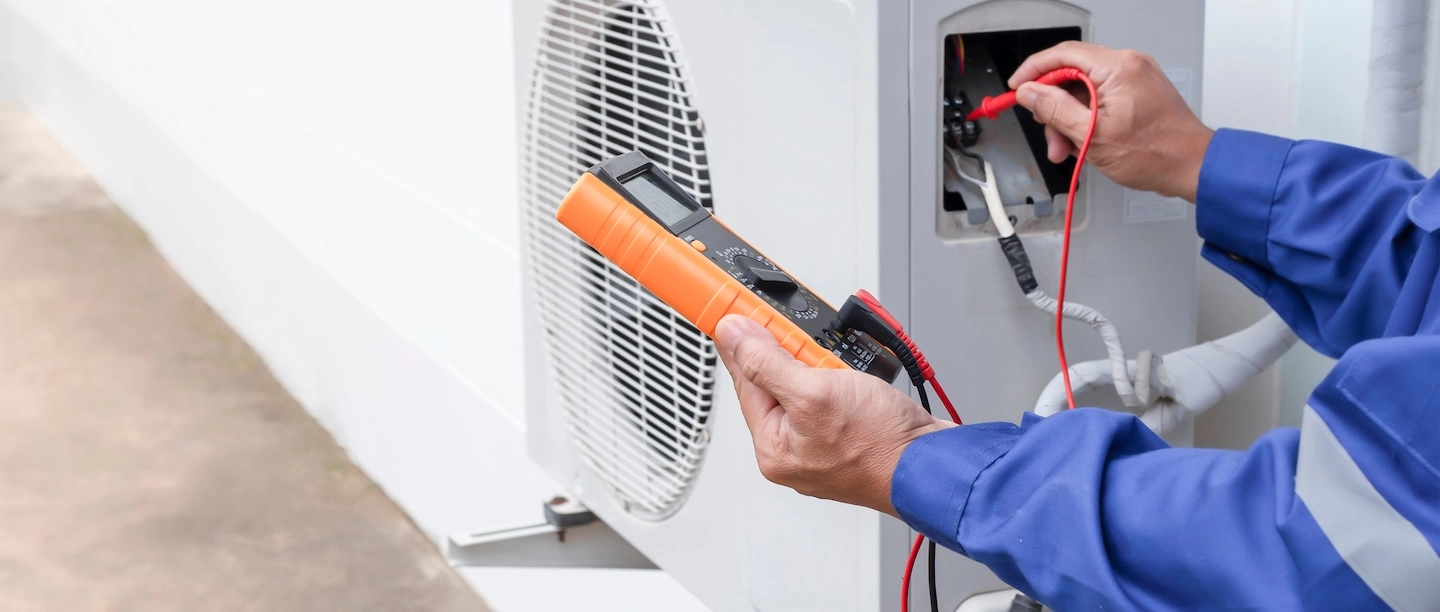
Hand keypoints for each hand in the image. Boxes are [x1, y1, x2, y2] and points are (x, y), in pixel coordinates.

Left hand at [714, 315, 954, 515]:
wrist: (935, 464)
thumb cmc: (881, 445)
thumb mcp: (814, 392)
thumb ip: (766, 362)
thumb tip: (733, 336)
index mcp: (773, 447)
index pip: (744, 380)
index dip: (743, 342)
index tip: (735, 313)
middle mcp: (793, 450)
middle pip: (774, 382)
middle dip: (793, 355)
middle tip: (810, 345)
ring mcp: (822, 444)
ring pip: (807, 385)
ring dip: (822, 365)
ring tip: (841, 369)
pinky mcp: (848, 435)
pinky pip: (832, 395)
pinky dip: (841, 378)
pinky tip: (853, 376)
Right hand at [1009, 42, 1213, 201]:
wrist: (1191, 166)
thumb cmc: (1155, 154)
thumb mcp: (1092, 136)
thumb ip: (1055, 110)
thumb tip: (1029, 92)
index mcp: (1118, 68)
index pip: (1062, 55)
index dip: (1033, 71)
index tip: (1017, 89)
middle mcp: (1128, 64)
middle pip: (1071, 73)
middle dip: (1052, 104)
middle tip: (1046, 131)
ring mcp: (1135, 76)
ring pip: (1084, 88)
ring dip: (1068, 117)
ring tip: (1066, 148)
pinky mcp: (1138, 90)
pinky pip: (1100, 96)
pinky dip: (1086, 117)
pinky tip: (1082, 141)